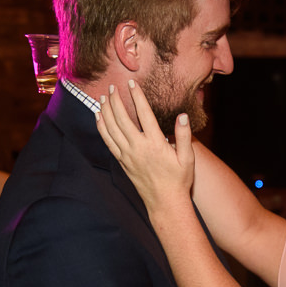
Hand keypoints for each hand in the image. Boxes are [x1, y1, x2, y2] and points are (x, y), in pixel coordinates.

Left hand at [95, 80, 194, 211]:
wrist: (165, 203)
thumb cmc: (179, 180)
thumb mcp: (187, 158)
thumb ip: (183, 136)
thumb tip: (183, 116)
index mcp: (155, 144)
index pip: (144, 114)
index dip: (137, 97)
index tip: (132, 83)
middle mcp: (138, 148)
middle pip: (122, 119)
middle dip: (116, 100)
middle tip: (113, 86)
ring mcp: (128, 155)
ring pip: (112, 129)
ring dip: (106, 111)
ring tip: (103, 97)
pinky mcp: (122, 162)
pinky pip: (108, 141)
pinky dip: (102, 128)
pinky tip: (98, 117)